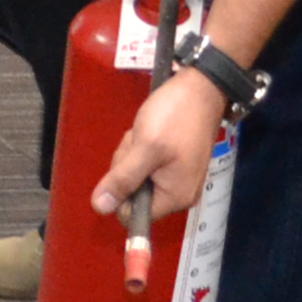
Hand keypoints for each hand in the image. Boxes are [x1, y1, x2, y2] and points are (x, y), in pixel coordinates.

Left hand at [97, 67, 221, 220]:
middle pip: (134, 194)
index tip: (130, 161)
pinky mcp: (176, 163)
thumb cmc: (175, 116)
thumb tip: (100, 208)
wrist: (202, 87)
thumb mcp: (144, 147)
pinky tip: (150, 130)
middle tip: (140, 140)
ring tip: (147, 131)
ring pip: (138, 176)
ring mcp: (178, 178)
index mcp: (174, 198)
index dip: (121, 190)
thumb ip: (122, 180)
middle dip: (128, 165)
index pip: (132, 214)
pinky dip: (143, 147)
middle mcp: (179, 194)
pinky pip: (148, 164)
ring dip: (134, 152)